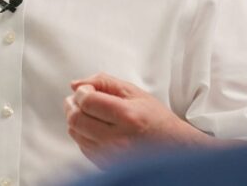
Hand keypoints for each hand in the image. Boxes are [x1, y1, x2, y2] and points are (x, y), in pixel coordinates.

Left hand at [64, 72, 213, 166]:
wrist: (174, 148)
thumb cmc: (155, 118)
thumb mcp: (134, 92)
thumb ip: (104, 82)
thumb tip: (75, 84)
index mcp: (128, 116)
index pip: (87, 102)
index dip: (81, 92)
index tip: (86, 90)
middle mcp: (118, 139)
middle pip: (77, 119)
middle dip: (72, 104)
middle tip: (79, 98)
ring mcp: (111, 155)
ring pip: (76, 132)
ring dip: (75, 118)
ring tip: (85, 110)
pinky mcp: (106, 165)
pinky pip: (81, 146)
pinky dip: (81, 133)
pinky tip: (92, 126)